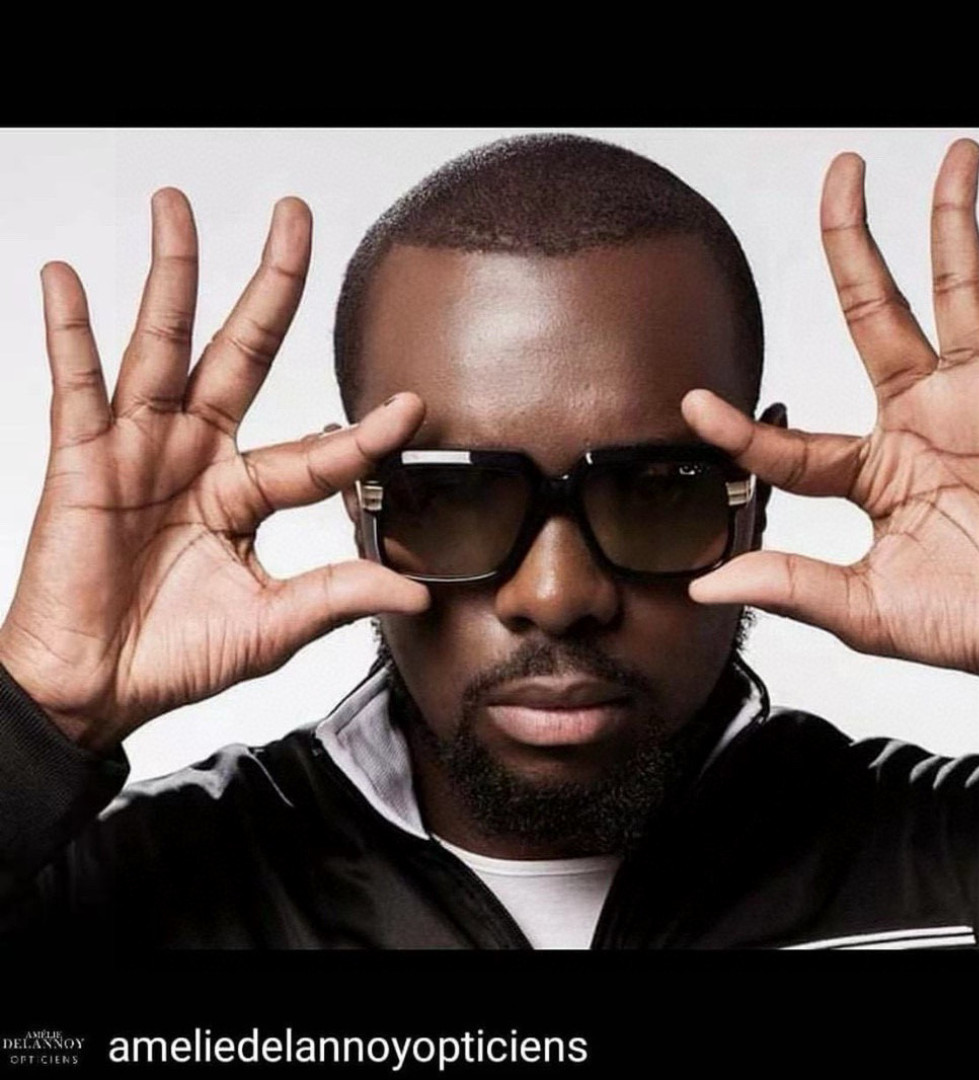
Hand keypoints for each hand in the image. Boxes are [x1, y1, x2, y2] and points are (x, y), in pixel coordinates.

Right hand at [0, 190, 428, 750]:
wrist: (94, 690)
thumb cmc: (175, 656)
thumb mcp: (273, 626)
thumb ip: (338, 596)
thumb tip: (417, 597)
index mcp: (247, 494)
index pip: (318, 451)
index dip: (365, 433)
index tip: (413, 405)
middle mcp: (198, 456)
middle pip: (244, 352)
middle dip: (270, 285)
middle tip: (294, 218)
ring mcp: (140, 450)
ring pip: (162, 346)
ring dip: (170, 275)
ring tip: (175, 207)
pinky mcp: (82, 461)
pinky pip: (75, 385)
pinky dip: (70, 332)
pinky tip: (69, 278)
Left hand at [683, 139, 978, 698]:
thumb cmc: (966, 626)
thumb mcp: (865, 610)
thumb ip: (791, 587)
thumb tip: (703, 587)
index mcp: (866, 471)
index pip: (790, 441)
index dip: (741, 430)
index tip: (693, 408)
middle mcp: (915, 420)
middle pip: (873, 310)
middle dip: (854, 241)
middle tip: (841, 174)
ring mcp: (976, 402)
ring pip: (957, 294)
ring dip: (952, 224)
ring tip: (951, 157)